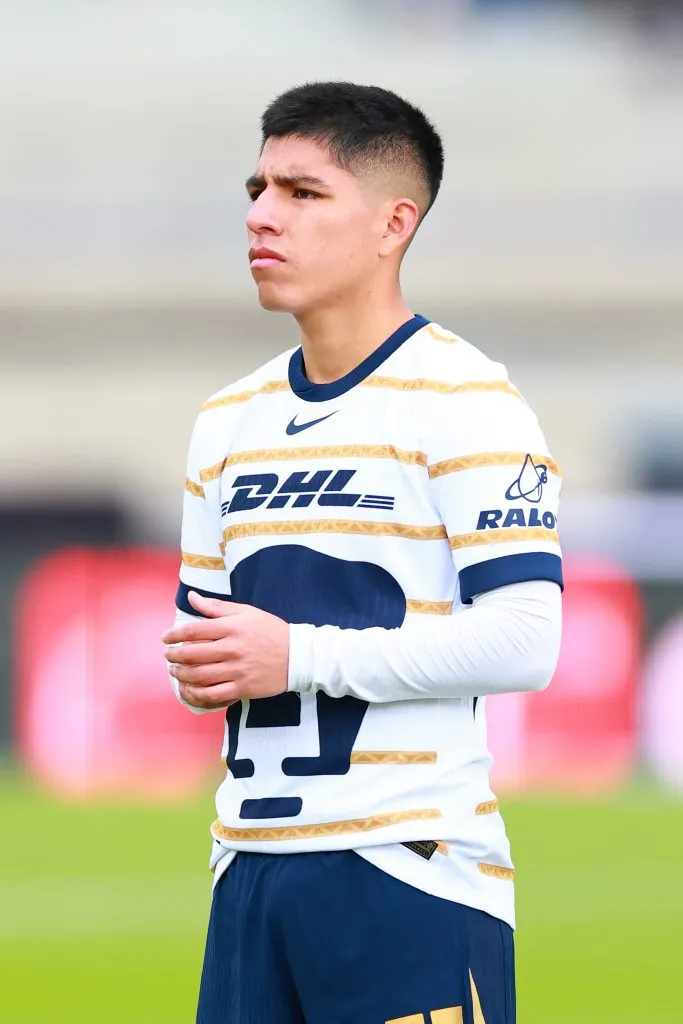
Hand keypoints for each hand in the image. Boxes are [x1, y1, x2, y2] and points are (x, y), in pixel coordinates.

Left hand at [162, 592, 289, 709]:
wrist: (298, 656)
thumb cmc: (271, 631)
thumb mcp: (246, 612)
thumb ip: (216, 607)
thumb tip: (191, 597)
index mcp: (233, 627)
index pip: (194, 630)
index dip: (174, 634)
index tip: (166, 637)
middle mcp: (233, 649)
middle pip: (192, 654)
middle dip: (173, 655)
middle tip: (168, 655)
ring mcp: (237, 671)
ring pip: (199, 676)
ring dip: (181, 674)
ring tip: (175, 671)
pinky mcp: (243, 688)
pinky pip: (213, 695)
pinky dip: (196, 694)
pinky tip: (189, 689)